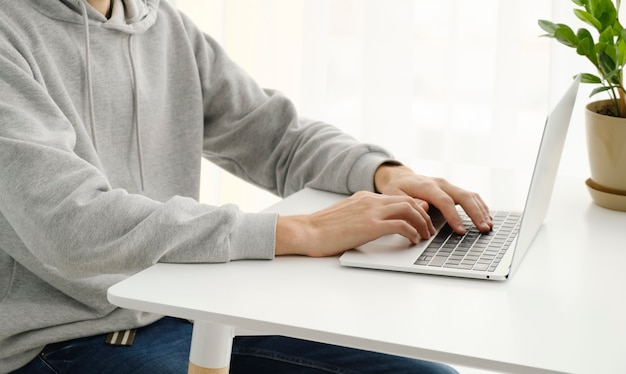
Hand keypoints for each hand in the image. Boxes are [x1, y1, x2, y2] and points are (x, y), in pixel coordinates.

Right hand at [275, 191, 435, 256]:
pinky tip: (413, 240)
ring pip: (409, 210)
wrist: (306, 231)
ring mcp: (371, 212)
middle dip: (422, 215)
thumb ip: (364, 215)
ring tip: (424, 236)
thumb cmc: (321, 229)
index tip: (422, 218)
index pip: (396, 198)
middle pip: (408, 201)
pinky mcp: (370, 226)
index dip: (414, 207)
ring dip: (421, 223)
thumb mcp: (345, 217)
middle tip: (428, 229)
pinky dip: (412, 232)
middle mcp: (370, 200)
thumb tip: (378, 222)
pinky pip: (400, 225)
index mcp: (363, 197)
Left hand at [374, 164, 492, 233]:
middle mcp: (441, 183)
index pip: (444, 201)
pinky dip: (480, 206)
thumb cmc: (397, 188)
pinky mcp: (453, 189)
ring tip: (488, 226)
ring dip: (481, 210)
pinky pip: (470, 196)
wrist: (400, 177)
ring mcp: (448, 185)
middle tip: (483, 228)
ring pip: (470, 195)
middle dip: (475, 213)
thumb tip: (424, 207)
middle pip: (463, 196)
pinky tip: (486, 217)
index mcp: (427, 186)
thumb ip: (408, 202)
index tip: (461, 231)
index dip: (454, 216)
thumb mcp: (394, 195)